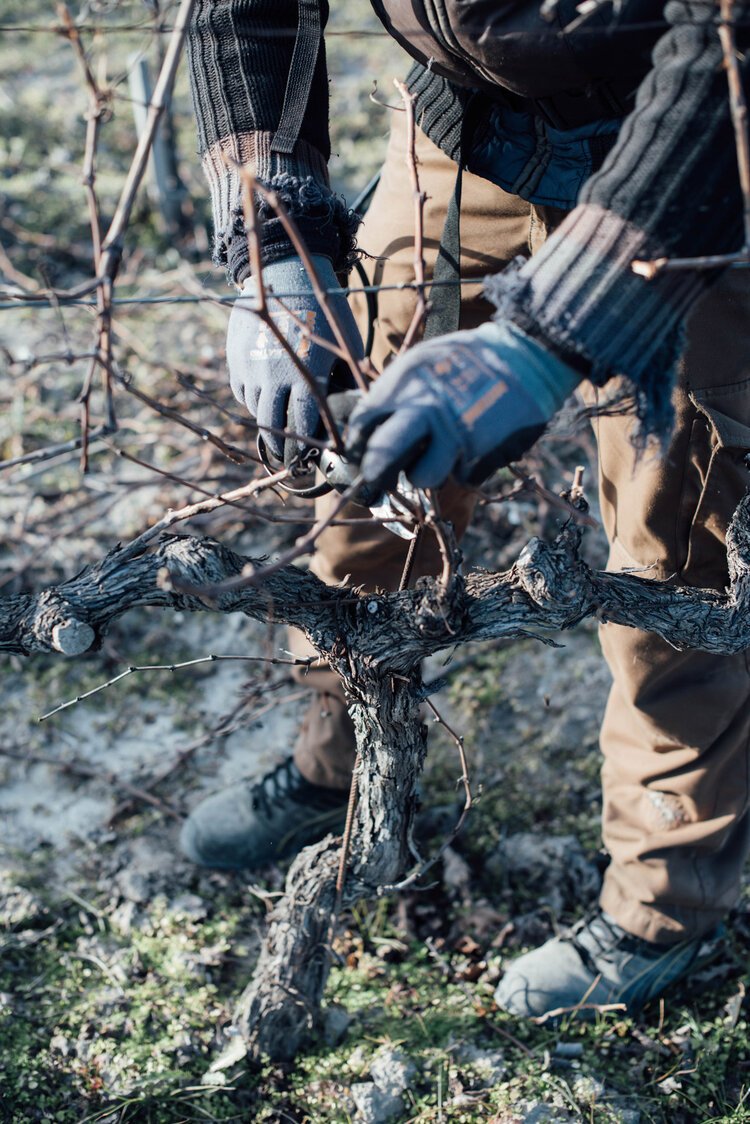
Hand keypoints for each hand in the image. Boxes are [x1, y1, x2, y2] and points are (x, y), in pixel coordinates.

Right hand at [226, 255, 362, 462]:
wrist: (284, 273)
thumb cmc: (324, 308)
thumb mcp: (345, 342)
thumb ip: (348, 378)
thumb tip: (362, 410)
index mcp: (305, 375)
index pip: (304, 425)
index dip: (307, 447)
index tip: (310, 463)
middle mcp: (274, 377)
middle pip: (272, 428)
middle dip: (281, 450)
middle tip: (289, 463)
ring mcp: (251, 368)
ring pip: (255, 411)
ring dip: (267, 423)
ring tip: (279, 431)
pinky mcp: (235, 358)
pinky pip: (242, 391)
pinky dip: (252, 399)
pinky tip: (266, 398)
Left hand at [346, 321, 579, 488]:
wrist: (527, 355)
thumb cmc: (469, 360)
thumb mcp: (424, 361)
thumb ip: (396, 393)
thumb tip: (370, 428)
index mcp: (405, 384)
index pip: (362, 424)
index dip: (358, 445)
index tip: (362, 454)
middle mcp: (425, 410)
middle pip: (382, 458)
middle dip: (375, 475)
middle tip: (375, 483)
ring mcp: (455, 436)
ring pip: (422, 478)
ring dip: (427, 473)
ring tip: (439, 457)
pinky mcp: (482, 455)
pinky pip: (464, 476)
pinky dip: (468, 466)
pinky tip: (479, 443)